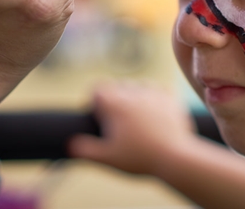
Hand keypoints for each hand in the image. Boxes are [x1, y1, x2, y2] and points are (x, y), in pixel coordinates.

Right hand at [69, 84, 195, 175]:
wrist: (175, 157)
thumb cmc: (139, 158)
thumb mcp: (108, 158)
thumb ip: (85, 150)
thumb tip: (69, 144)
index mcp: (115, 104)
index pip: (97, 88)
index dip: (94, 100)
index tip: (96, 115)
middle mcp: (133, 93)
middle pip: (117, 86)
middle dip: (113, 100)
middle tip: (116, 122)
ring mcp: (153, 93)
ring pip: (137, 85)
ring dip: (133, 96)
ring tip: (135, 118)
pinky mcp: (170, 97)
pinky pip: (157, 88)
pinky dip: (153, 97)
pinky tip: (152, 112)